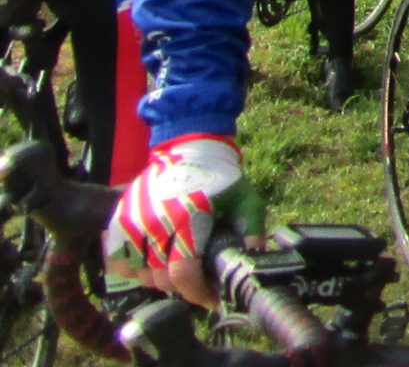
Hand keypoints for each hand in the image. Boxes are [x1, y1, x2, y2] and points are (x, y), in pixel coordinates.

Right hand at [106, 135, 261, 306]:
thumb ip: (251, 231)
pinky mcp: (118, 223)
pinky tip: (154, 262)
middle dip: (185, 286)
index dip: (198, 294)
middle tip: (200, 279)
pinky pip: (119, 263)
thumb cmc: (222, 178)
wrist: (191, 148)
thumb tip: (252, 261)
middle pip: (162, 280)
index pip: (183, 275)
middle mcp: (155, 225)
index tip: (212, 298)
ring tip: (180, 268)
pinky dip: (135, 270)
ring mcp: (133, 225)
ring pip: (141, 275)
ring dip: (161, 279)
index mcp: (188, 220)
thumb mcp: (246, 201)